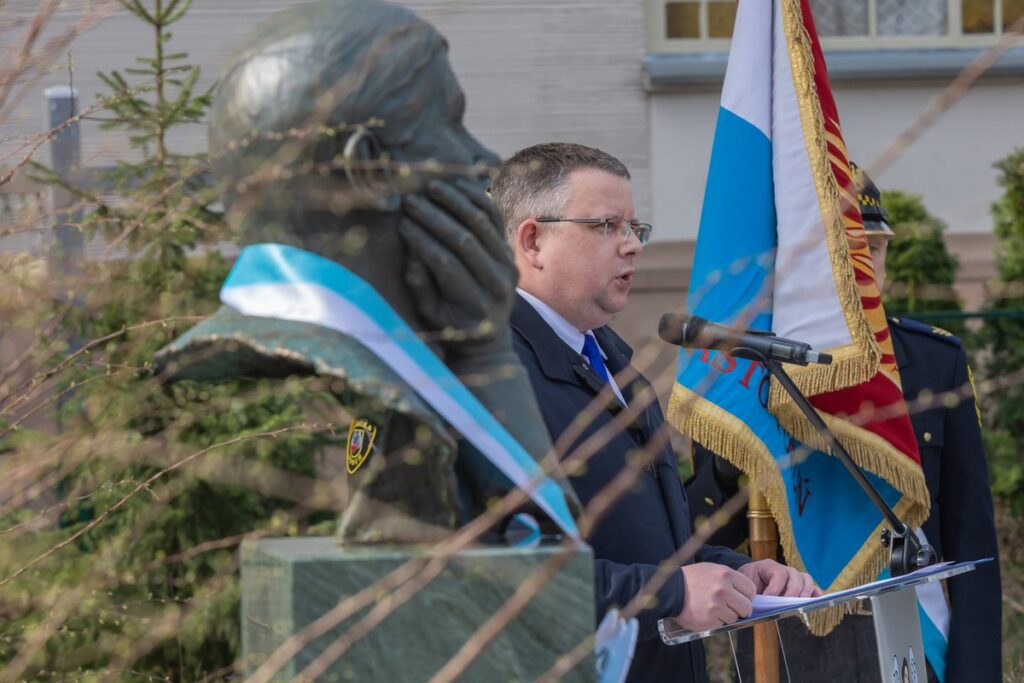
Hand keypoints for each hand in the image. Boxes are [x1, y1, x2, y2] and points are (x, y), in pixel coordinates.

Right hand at [399, 177, 515, 350]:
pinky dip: (479, 198)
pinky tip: (458, 185)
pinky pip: (496, 217)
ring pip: (483, 224)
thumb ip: (421, 288)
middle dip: (435, 218)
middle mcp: (498, 283)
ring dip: (456, 202)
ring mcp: (508, 263)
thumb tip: (413, 256)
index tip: (401, 224)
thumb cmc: (451, 324)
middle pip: (465, 241)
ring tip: (432, 187)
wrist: (489, 333)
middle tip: (411, 201)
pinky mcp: (509, 249)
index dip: (422, 241)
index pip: (446, 264)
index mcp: (476, 304)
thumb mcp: (431, 315)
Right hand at [675, 562, 755, 630]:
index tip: (740, 598)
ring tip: (713, 608)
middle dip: (740, 609)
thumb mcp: (711, 569)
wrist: (671, 590)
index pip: (750, 589)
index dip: (746, 596)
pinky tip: (706, 613)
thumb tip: (747, 593)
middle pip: (746, 606)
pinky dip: (716, 621)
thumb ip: (730, 579)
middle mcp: (723, 589)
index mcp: (726, 574)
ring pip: (735, 617)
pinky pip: (722, 624)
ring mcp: (717, 605)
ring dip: (726, 615)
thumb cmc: (692, 579)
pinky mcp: (710, 619)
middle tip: (730, 607)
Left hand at [737, 559, 820, 597]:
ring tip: (801, 604)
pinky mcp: (798, 586)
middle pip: (795, 576)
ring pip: (806, 579)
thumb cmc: (748, 580)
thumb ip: (753, 592)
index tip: (769, 599)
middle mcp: (784, 570)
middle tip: (787, 603)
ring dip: (805, 592)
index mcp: (768, 566)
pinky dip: (815, 593)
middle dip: (792, 591)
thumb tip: (761, 604)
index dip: (775, 588)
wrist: (748, 577)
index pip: (778, 575)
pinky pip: (811, 587)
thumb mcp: (746, 584)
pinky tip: (817, 600)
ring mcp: (792, 577)